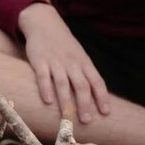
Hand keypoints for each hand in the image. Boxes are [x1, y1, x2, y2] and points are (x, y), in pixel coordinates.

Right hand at [18, 3, 108, 122]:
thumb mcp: (79, 56)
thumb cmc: (64, 45)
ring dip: (66, 101)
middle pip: (81, 85)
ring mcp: (55, 62)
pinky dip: (45, 89)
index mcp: (84, 62)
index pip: (96, 81)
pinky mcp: (39, 61)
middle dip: (85, 104)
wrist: (45, 24)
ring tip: (67, 118)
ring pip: (63, 83)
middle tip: (87, 121)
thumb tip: (95, 98)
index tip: (105, 112)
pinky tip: (48, 102)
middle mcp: (72, 63)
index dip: (102, 96)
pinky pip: (43, 76)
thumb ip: (85, 74)